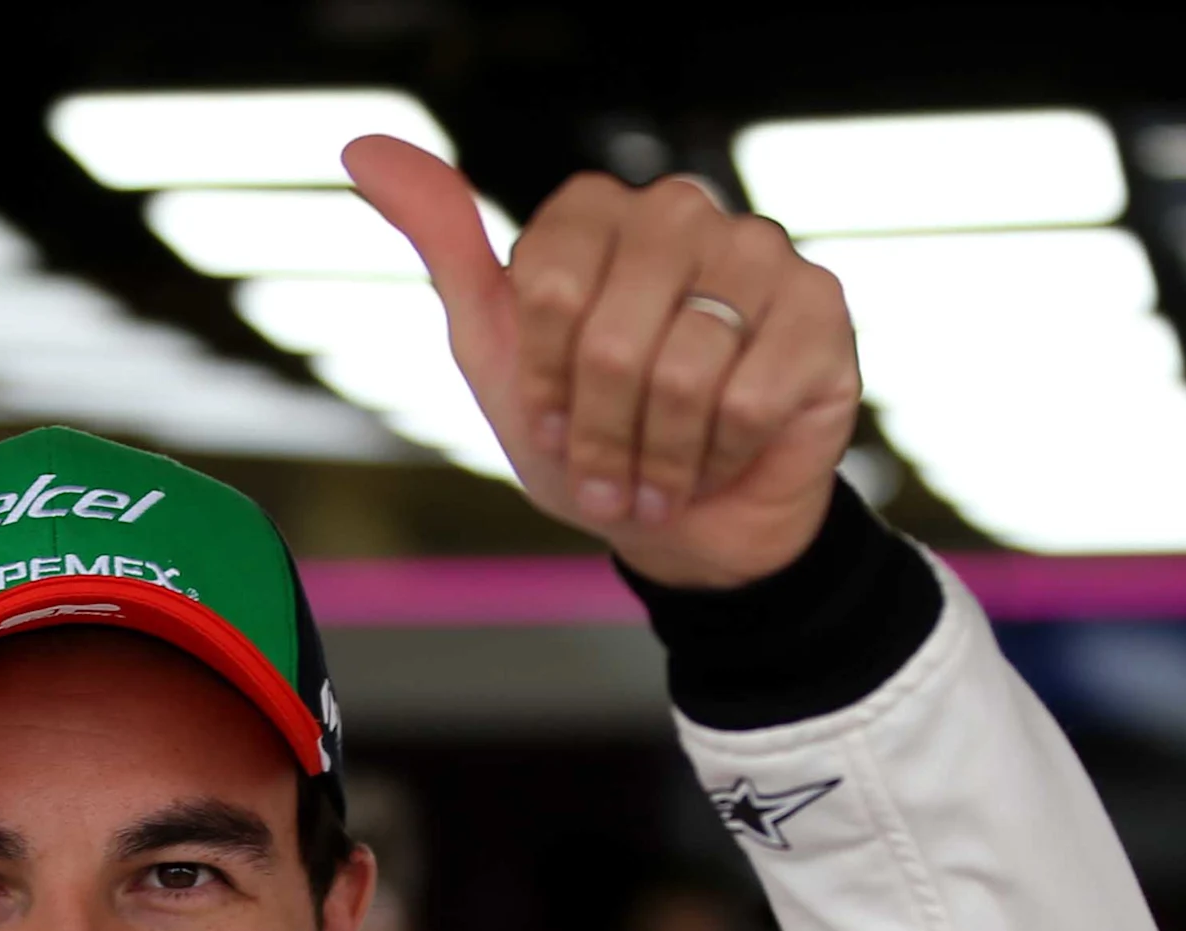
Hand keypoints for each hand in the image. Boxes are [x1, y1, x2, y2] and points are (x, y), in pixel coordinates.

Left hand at [346, 136, 861, 589]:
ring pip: (683, 371)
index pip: (547, 290)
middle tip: (609, 471)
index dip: (542, 381)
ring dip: (660, 457)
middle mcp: (682, 212)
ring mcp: (760, 253)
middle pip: (609, 335)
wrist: (691, 529)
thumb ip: (444, 248)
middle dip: (599, 433)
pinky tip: (724, 458)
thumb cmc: (593, 438)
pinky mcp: (823, 311)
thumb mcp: (496, 354)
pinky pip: (750, 396)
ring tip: (662, 476)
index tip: (549, 421)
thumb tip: (363, 146)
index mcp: (599, 211)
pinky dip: (723, 454)